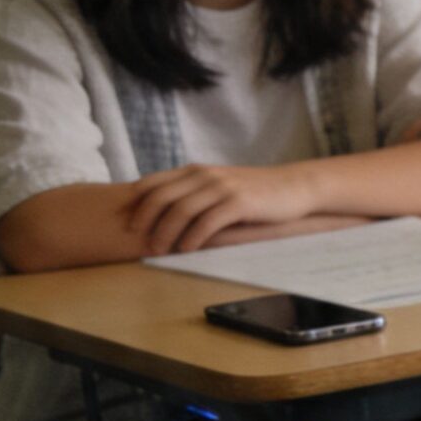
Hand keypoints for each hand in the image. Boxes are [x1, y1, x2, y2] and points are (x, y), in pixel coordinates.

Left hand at [127, 162, 321, 253]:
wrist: (295, 187)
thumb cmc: (255, 192)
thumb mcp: (219, 185)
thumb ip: (193, 192)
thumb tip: (161, 213)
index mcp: (195, 171)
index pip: (153, 183)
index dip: (135, 203)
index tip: (125, 223)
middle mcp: (205, 175)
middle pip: (162, 197)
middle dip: (144, 220)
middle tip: (137, 241)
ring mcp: (222, 188)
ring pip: (181, 210)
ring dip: (165, 232)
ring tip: (158, 250)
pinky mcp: (240, 202)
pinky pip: (207, 221)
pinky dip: (193, 237)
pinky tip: (186, 249)